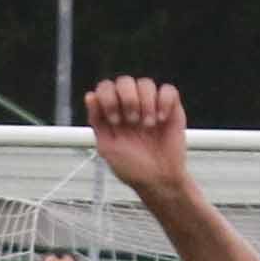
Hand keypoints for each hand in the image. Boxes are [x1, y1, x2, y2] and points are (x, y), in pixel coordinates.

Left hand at [84, 77, 188, 194]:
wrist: (158, 179)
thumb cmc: (132, 167)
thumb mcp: (107, 147)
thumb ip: (97, 121)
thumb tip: (90, 96)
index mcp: (113, 113)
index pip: (106, 88)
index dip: (108, 98)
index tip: (114, 120)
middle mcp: (131, 106)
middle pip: (125, 81)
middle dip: (127, 99)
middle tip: (132, 121)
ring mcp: (150, 105)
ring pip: (146, 83)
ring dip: (145, 103)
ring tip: (148, 125)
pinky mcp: (170, 108)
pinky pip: (168, 90)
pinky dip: (164, 102)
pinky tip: (161, 120)